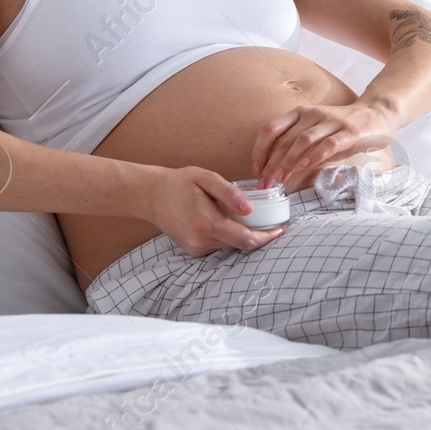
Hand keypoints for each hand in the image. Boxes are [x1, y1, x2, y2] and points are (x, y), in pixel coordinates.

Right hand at [140, 166, 282, 257]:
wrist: (151, 195)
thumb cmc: (180, 183)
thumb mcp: (206, 178)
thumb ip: (229, 193)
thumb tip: (250, 209)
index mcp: (207, 224)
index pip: (245, 240)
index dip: (265, 238)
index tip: (280, 230)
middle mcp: (201, 241)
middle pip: (240, 245)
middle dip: (257, 236)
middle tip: (270, 222)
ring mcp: (196, 248)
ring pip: (230, 247)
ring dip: (243, 236)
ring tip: (249, 219)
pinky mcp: (193, 250)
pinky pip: (219, 246)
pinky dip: (228, 237)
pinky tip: (228, 222)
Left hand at [252, 100, 396, 188]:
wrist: (376, 112)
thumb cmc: (342, 127)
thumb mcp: (316, 131)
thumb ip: (298, 145)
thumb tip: (275, 170)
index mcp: (300, 113)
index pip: (271, 128)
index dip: (260, 150)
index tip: (257, 169)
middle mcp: (313, 114)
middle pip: (285, 139)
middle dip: (272, 164)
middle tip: (265, 184)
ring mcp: (332, 122)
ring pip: (303, 141)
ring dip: (289, 162)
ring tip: (281, 180)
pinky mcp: (350, 132)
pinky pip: (329, 144)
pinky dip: (315, 156)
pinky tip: (306, 167)